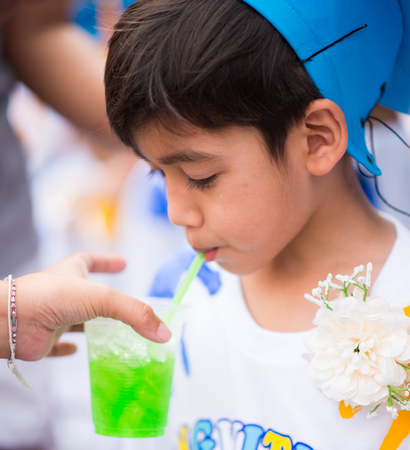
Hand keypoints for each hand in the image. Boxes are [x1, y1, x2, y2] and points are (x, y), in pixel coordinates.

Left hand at [1, 253, 170, 360]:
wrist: (12, 320)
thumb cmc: (53, 297)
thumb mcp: (103, 298)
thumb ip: (136, 314)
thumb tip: (165, 333)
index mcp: (73, 273)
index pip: (91, 260)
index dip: (107, 261)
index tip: (123, 263)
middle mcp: (63, 293)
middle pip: (87, 293)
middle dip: (104, 299)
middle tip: (122, 305)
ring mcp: (53, 316)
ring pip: (76, 320)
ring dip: (91, 325)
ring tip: (110, 332)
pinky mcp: (44, 339)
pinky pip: (57, 343)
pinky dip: (67, 348)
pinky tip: (76, 352)